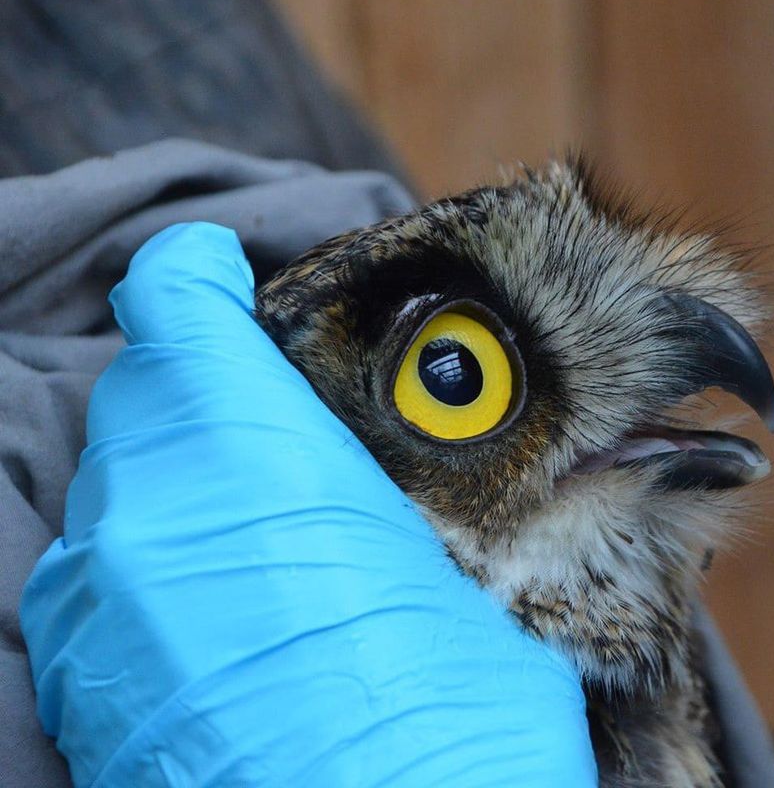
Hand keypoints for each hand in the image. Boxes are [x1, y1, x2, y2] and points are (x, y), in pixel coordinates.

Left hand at [20, 223, 595, 786]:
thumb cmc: (452, 722)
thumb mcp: (469, 575)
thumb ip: (396, 490)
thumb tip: (424, 467)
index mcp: (249, 453)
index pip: (175, 301)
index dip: (202, 278)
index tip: (229, 282)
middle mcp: (146, 515)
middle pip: (144, 396)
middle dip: (206, 396)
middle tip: (287, 441)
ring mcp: (97, 606)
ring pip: (119, 491)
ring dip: (181, 488)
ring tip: (266, 543)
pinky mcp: (79, 683)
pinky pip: (101, 581)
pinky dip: (153, 569)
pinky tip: (228, 620)